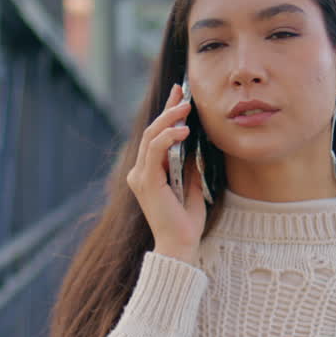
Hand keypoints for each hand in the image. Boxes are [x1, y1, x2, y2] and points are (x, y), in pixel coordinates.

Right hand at [125, 83, 207, 264]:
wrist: (181, 243)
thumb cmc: (186, 220)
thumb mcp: (192, 185)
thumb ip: (189, 165)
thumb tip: (194, 144)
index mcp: (149, 172)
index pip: (157, 137)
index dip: (167, 113)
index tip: (179, 94)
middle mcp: (141, 171)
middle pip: (152, 131)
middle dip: (168, 109)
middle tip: (183, 93)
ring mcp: (141, 176)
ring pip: (151, 136)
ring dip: (169, 119)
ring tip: (186, 107)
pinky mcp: (146, 181)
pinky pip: (155, 151)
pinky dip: (168, 137)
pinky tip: (183, 130)